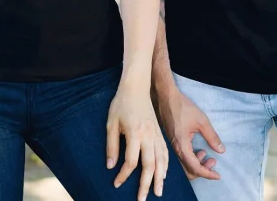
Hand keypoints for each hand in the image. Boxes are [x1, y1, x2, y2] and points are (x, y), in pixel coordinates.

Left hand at [106, 83, 167, 199]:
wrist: (137, 86)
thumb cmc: (121, 103)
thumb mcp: (111, 123)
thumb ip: (111, 146)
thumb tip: (110, 166)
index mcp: (135, 133)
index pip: (131, 162)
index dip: (124, 175)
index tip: (116, 184)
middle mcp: (148, 135)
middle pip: (149, 165)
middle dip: (146, 184)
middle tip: (142, 200)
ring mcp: (156, 133)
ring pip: (161, 160)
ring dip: (160, 177)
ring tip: (158, 192)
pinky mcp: (159, 131)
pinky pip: (165, 151)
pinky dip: (166, 164)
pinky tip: (164, 173)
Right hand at [156, 84, 223, 180]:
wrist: (167, 97)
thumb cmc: (183, 107)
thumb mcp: (201, 121)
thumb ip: (212, 137)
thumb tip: (221, 151)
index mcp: (182, 146)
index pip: (195, 168)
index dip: (208, 174)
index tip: (218, 175)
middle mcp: (175, 149)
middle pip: (188, 171)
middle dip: (203, 170)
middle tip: (213, 162)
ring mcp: (172, 146)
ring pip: (185, 164)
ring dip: (197, 164)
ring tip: (207, 155)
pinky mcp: (172, 141)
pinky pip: (182, 157)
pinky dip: (192, 158)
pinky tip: (198, 149)